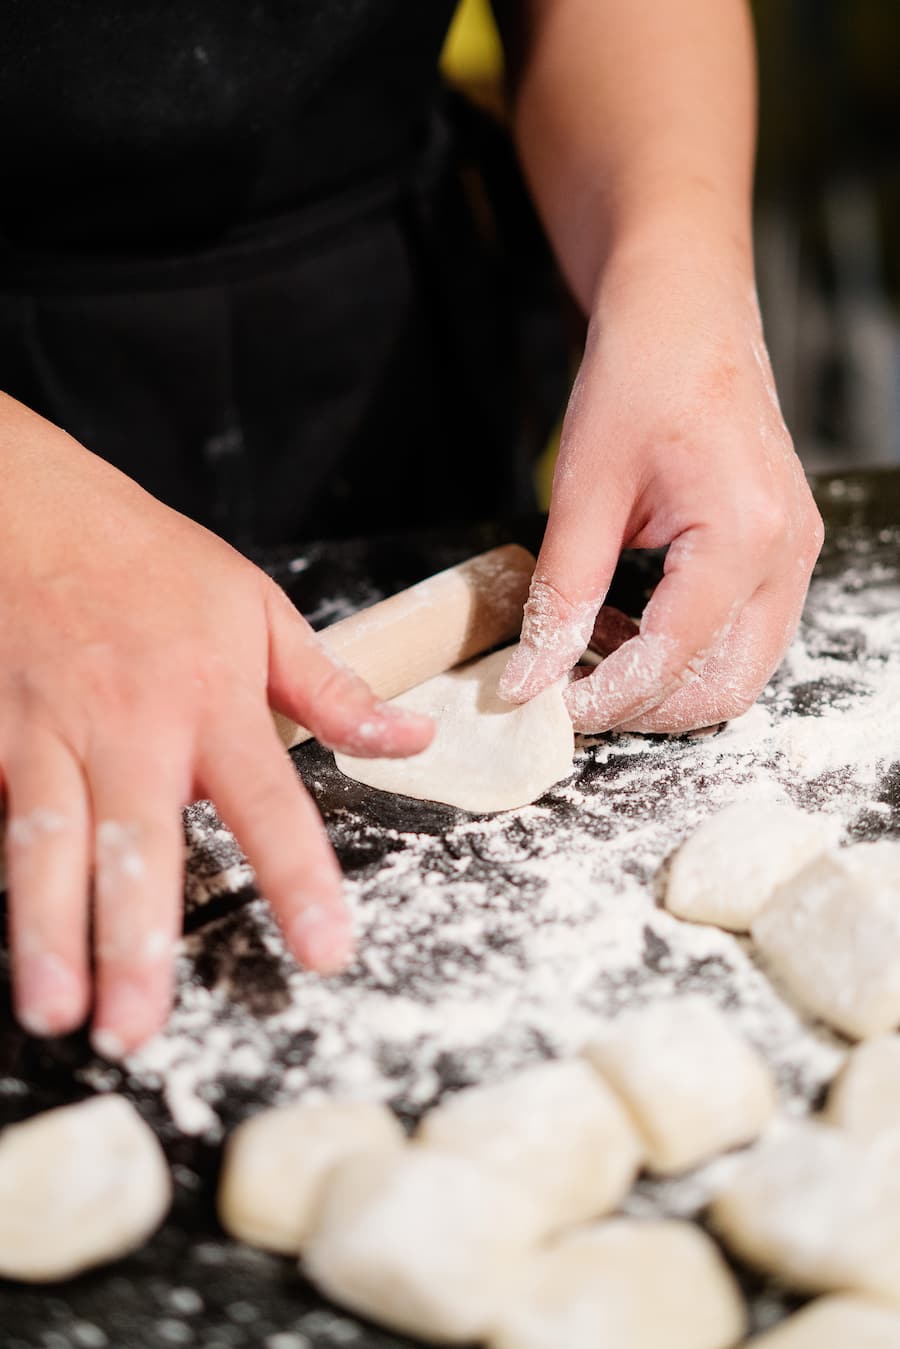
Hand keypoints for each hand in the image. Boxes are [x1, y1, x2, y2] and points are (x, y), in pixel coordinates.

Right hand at [0, 396, 431, 1053]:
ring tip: (54, 1011)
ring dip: (47, 931)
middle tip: (138, 1028)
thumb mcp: (256, 608)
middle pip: (136, 842)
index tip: (327, 951)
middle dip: (134, 940)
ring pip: (42, 841)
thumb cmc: (148, 560)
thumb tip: (414, 740)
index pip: (267, 802)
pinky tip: (3, 935)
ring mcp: (40, 729)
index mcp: (210, 699)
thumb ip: (331, 688)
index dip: (298, 878)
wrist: (25, 501)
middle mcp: (126, 725)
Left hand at [500, 237, 822, 732]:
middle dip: (643, 710)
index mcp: (743, 533)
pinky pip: (742, 635)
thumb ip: (561, 592)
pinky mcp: (781, 552)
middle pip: (724, 688)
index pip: (673, 658)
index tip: (544, 705)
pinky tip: (624, 626)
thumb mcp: (584, 488)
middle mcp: (786, 553)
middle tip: (568, 698)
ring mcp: (794, 554)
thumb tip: (532, 676)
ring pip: (738, 671)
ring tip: (589, 653)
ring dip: (664, 686)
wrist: (685, 312)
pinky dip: (684, 653)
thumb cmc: (641, 374)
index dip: (605, 697)